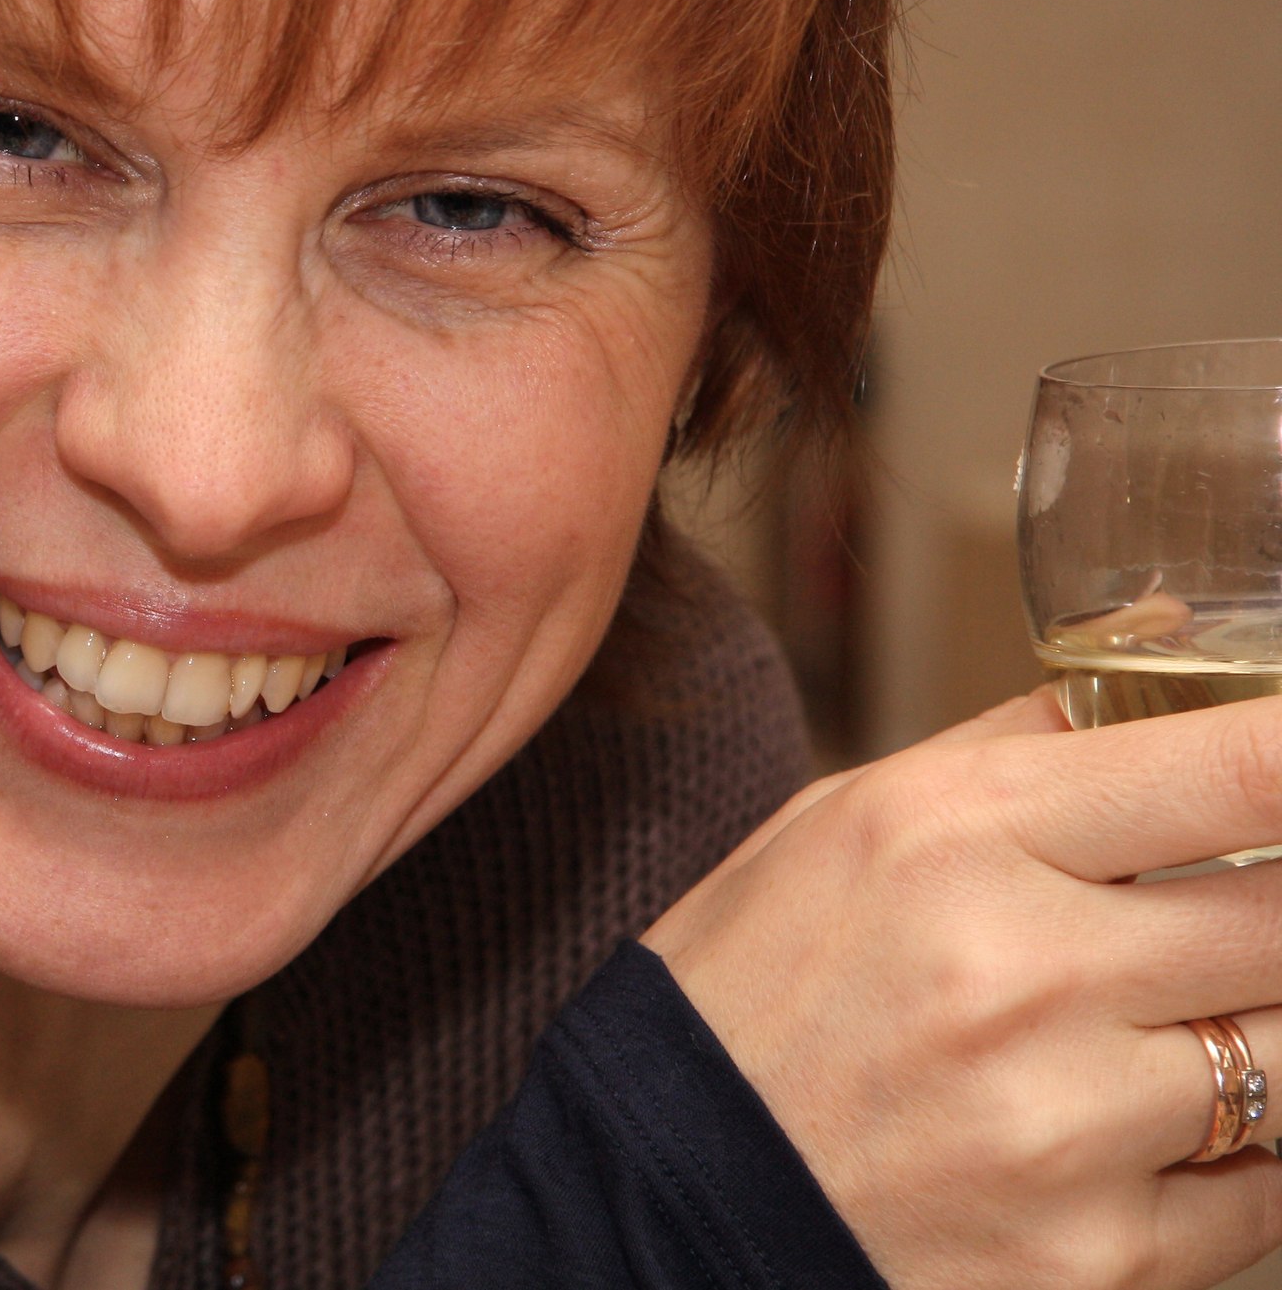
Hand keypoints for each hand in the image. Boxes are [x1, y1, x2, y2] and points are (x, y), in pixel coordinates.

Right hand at [644, 688, 1281, 1289]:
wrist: (654, 1199)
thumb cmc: (749, 991)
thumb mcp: (847, 821)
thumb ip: (1023, 745)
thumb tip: (1170, 646)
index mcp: (955, 836)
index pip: (1246, 769)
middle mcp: (1023, 975)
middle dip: (1273, 910)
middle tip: (1213, 915)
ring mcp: (1070, 1129)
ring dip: (1256, 1030)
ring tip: (1159, 1024)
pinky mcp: (1101, 1260)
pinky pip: (1264, 1194)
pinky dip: (1227, 1160)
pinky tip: (1124, 1136)